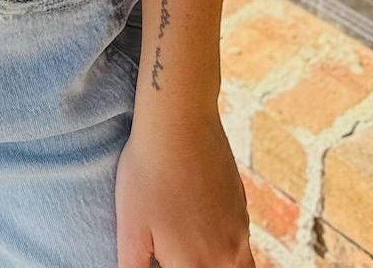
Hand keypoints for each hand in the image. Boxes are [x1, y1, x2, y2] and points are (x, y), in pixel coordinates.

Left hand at [115, 108, 251, 267]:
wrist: (179, 119)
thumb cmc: (148, 172)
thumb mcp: (129, 229)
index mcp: (193, 265)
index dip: (168, 265)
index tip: (160, 255)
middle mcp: (224, 256)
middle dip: (192, 264)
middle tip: (171, 249)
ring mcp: (239, 232)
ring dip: (216, 263)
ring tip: (189, 245)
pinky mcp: (242, 208)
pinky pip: (242, 246)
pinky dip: (227, 250)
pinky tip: (201, 226)